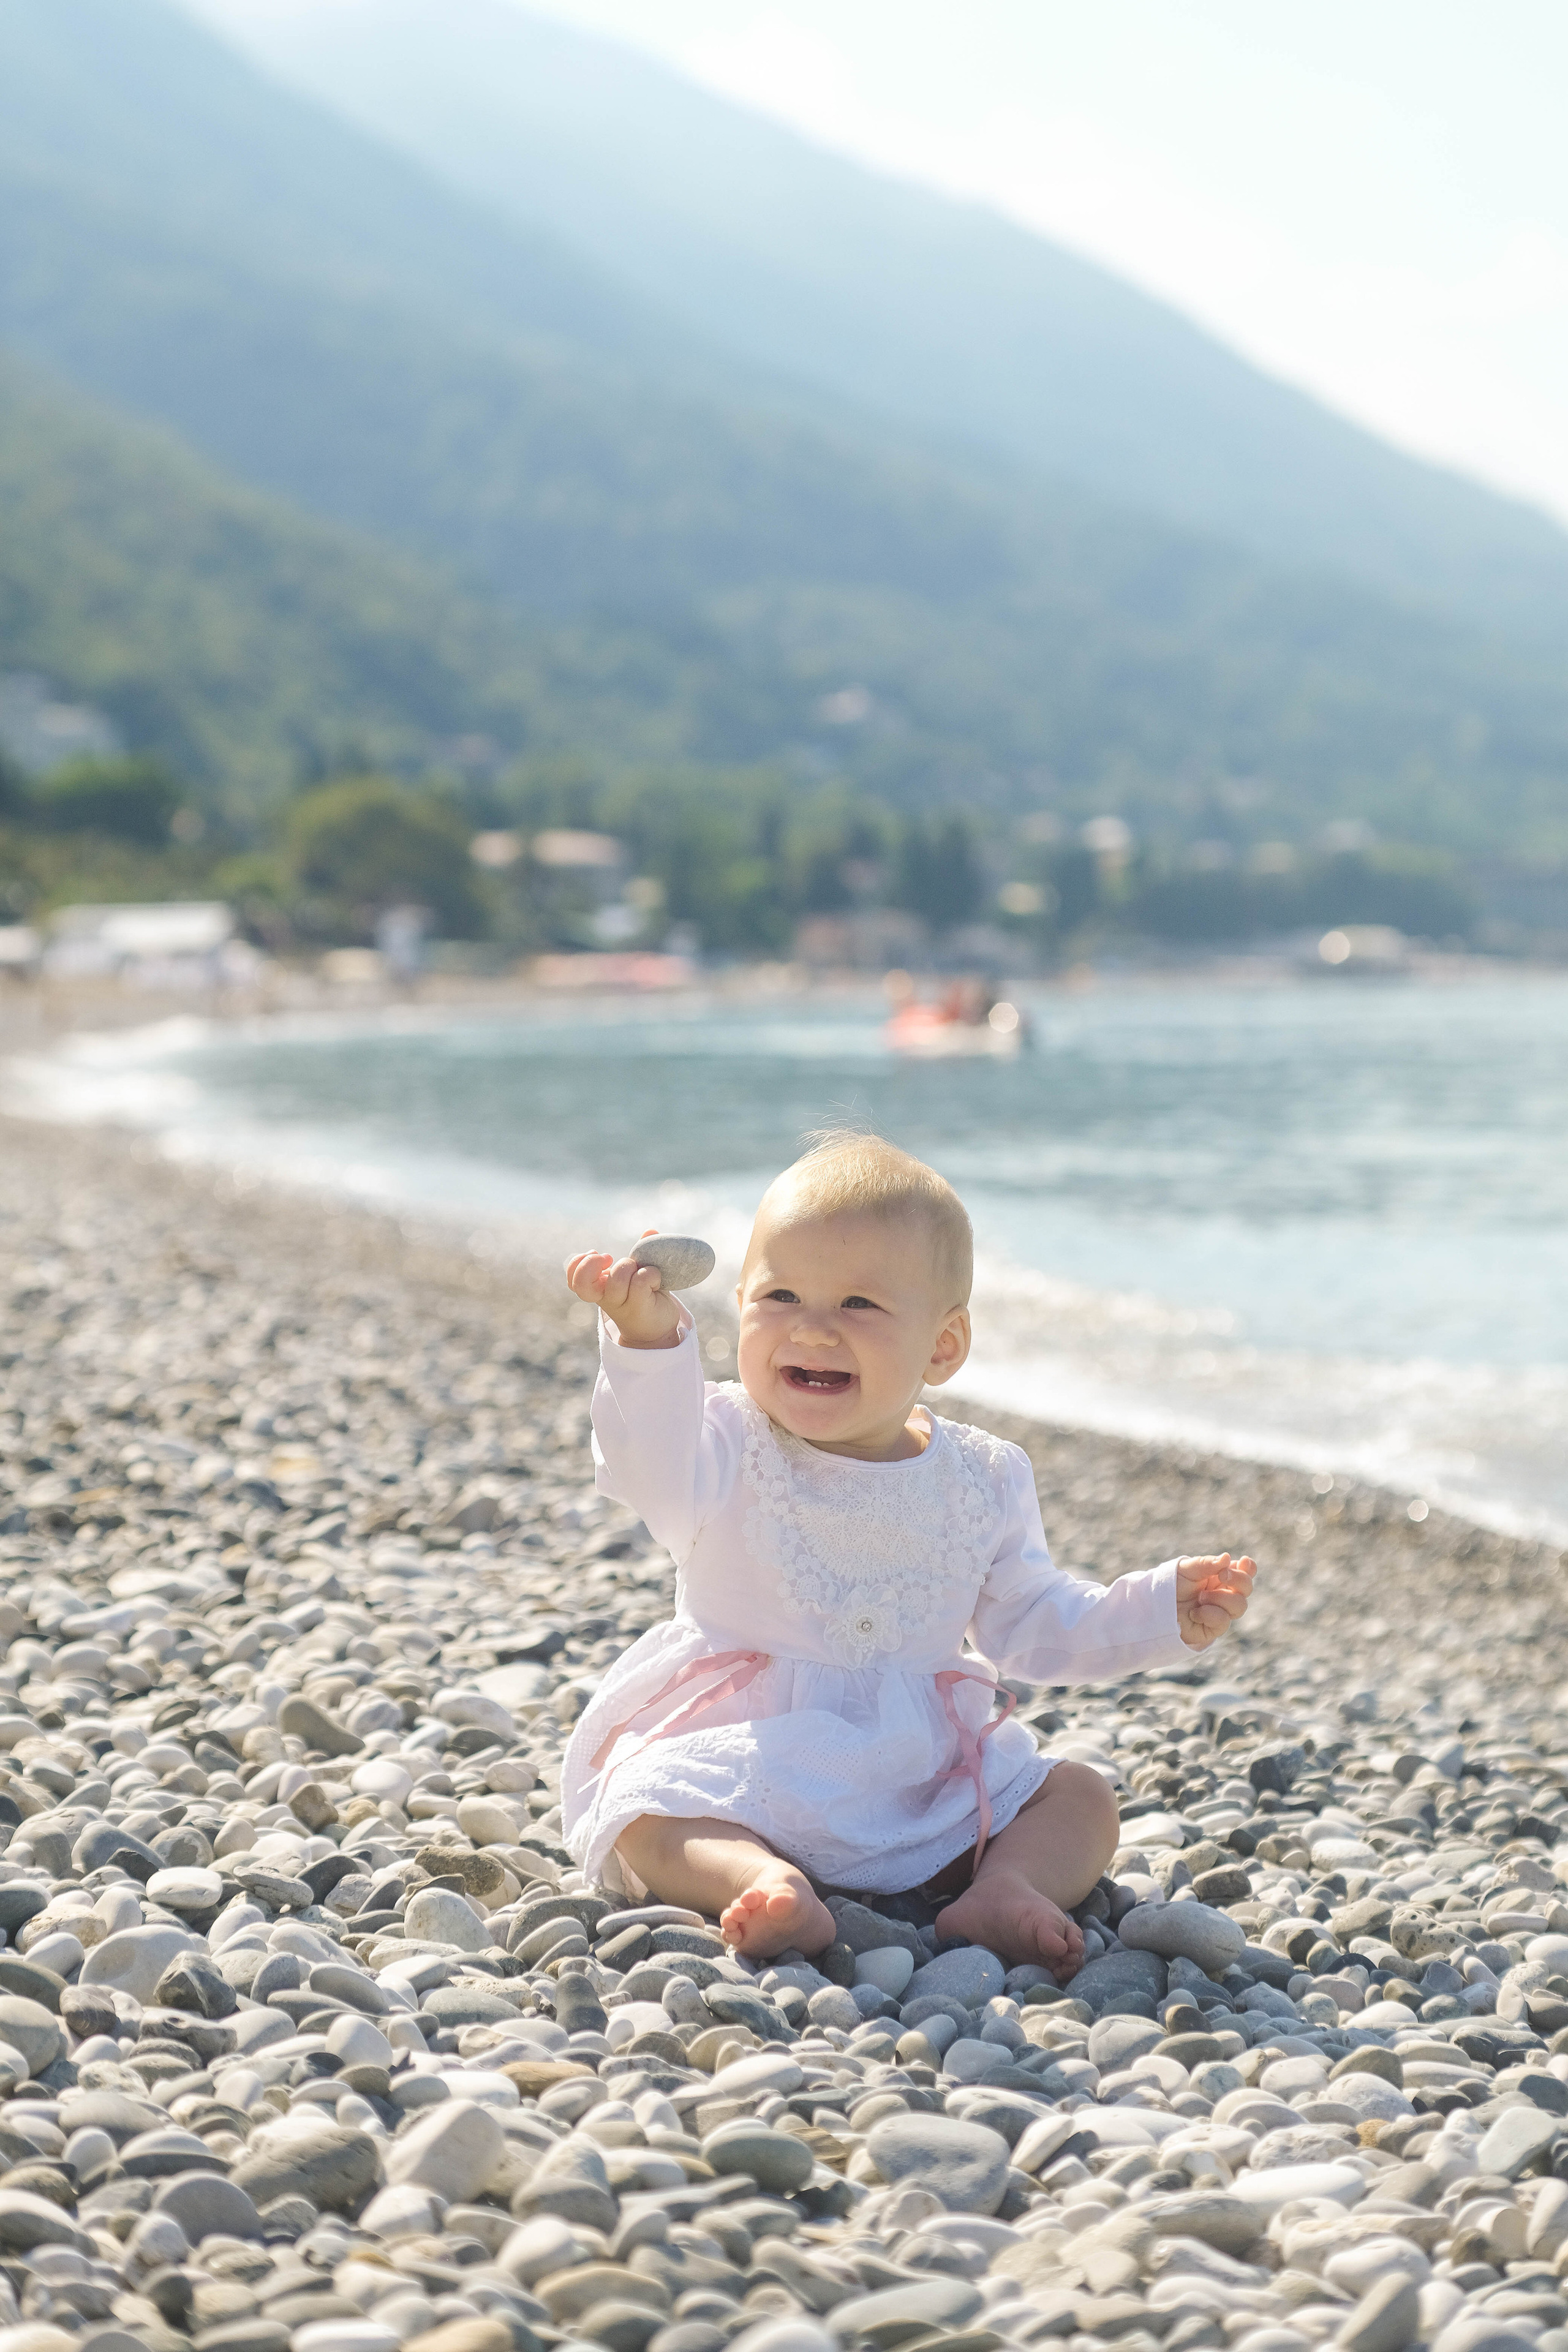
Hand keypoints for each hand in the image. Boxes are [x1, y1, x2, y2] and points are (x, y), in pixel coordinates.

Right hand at [565, 1230, 682, 1349]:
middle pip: (583, 1282)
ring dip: (631, 1266)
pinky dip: (651, 1273)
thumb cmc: (646, 1298)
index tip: (597, 1254)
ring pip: (617, 1277)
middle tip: (609, 1259)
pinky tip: (656, 1281)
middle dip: (592, 1263)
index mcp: (599, 1289)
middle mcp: (604, 1298)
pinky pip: (640, 1280)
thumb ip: (640, 1253)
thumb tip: (650, 1231)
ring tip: (643, 1272)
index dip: (578, 1264)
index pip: (573, 1280)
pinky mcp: (638, 1307)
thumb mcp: (639, 1273)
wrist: (658, 1332)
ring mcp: (620, 1305)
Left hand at [1174, 1553, 1256, 1648]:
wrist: (1156, 1606)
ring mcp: (1221, 1611)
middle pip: (1247, 1588)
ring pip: (1240, 1606)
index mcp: (1220, 1576)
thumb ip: (1206, 1564)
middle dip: (1238, 1580)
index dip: (1249, 1568)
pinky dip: (1209, 1614)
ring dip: (1220, 1598)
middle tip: (1222, 1575)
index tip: (1243, 1562)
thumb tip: (1227, 1558)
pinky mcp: (1214, 1628)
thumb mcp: (1187, 1569)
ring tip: (1200, 1597)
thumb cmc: (1172, 1584)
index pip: (1244, 1572)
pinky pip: (1223, 1621)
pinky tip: (1195, 1612)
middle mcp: (1224, 1593)